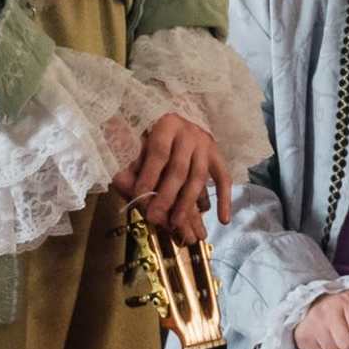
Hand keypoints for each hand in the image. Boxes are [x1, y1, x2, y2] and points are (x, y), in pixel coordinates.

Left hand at [114, 110, 225, 234]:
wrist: (178, 123)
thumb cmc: (152, 136)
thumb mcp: (138, 143)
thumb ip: (132, 165)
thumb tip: (123, 187)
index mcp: (166, 126)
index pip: (159, 152)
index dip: (149, 175)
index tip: (139, 196)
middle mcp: (189, 133)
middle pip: (179, 169)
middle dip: (166, 196)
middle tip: (155, 218)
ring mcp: (205, 145)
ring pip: (198, 178)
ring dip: (187, 204)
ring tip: (177, 225)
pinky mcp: (217, 156)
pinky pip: (224, 179)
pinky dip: (224, 200)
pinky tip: (223, 220)